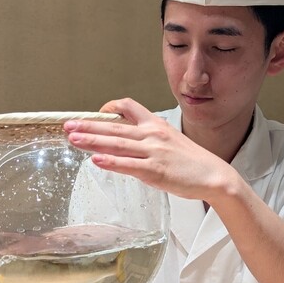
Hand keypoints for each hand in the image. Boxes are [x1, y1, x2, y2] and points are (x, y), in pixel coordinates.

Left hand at [64, 98, 229, 202]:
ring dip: (93, 141)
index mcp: (156, 125)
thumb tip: (128, 140)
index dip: (109, 109)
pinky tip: (95, 161)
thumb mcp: (171, 139)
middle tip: (68, 125)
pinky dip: (111, 163)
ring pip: (117, 145)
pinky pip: (129, 166)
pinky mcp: (156, 172)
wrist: (215, 175)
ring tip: (73, 139)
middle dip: (89, 126)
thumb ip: (149, 137)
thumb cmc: (192, 161)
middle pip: (115, 128)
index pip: (129, 107)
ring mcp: (154, 153)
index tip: (95, 114)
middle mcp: (153, 135)